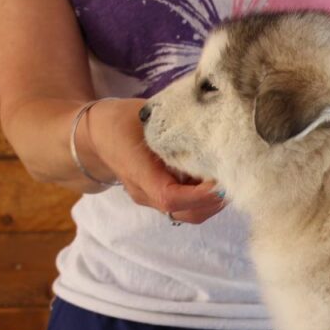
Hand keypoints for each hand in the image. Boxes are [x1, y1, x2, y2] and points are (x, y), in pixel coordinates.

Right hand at [84, 98, 224, 223]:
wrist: (94, 135)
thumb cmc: (119, 120)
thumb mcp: (144, 115)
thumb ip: (176, 123)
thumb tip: (213, 122)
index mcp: (138, 172)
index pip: (170, 197)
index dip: (200, 194)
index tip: (221, 178)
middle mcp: (145, 193)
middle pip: (187, 212)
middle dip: (215, 200)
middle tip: (235, 176)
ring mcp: (152, 199)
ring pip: (190, 214)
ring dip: (213, 201)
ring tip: (229, 178)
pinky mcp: (160, 197)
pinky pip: (187, 207)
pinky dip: (206, 198)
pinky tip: (217, 178)